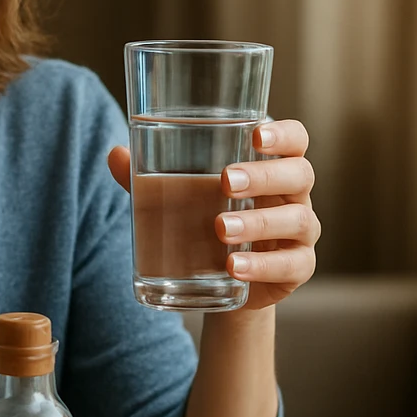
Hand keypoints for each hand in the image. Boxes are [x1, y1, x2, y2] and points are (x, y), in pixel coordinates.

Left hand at [106, 119, 318, 309]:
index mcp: (272, 167)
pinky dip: (263, 265)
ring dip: (259, 223)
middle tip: (224, 181)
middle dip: (263, 176)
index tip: (254, 136)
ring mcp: (301, 233)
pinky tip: (234, 267)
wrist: (224, 282)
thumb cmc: (205, 222)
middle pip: (300, 173)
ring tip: (219, 229)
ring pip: (298, 219)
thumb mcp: (178, 200)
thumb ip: (149, 178)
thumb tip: (115, 154)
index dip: (283, 135)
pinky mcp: (298, 268)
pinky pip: (292, 265)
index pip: (296, 140)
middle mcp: (294, 195)